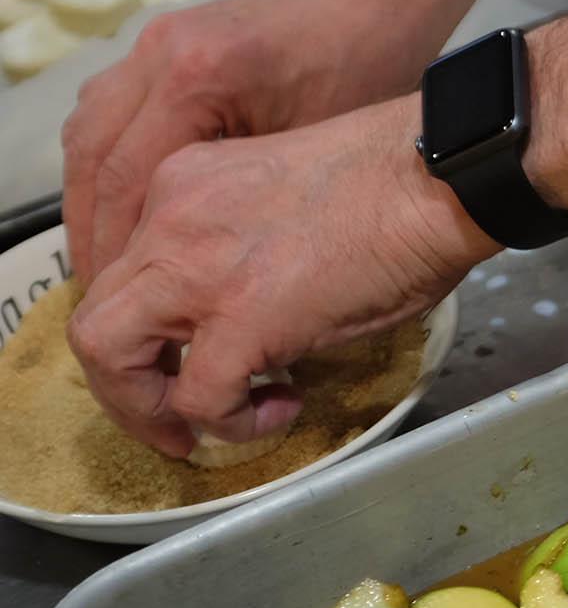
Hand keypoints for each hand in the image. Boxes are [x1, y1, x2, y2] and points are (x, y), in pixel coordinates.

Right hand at [60, 0, 447, 285]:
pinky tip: (124, 211)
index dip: (115, 248)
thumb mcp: (315, 154)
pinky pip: (111, 112)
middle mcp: (160, 54)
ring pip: (88, 132)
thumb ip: (247, 203)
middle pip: (92, 156)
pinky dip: (109, 166)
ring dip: (91, 200)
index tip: (121, 304)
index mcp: (196, 79)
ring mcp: (155, 42)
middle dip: (90, 230)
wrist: (376, 3)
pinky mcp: (165, 45)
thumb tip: (199, 272)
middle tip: (101, 295)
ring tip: (105, 263)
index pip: (126, 179)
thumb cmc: (367, 76)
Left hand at [67, 96, 496, 455]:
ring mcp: (193, 269)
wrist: (433, 178)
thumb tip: (275, 305)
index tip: (197, 354)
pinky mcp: (239, 320)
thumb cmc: (397, 184)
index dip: (153, 329)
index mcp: (180, 184)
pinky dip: (231, 422)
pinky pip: (200, 397)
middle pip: (94, 317)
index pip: (126, 269)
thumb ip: (253, 240)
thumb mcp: (288, 195)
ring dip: (146, 407)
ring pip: (106, 354)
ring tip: (202, 429)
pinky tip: (282, 409)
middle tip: (174, 415)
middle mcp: (167, 221)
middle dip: (127, 384)